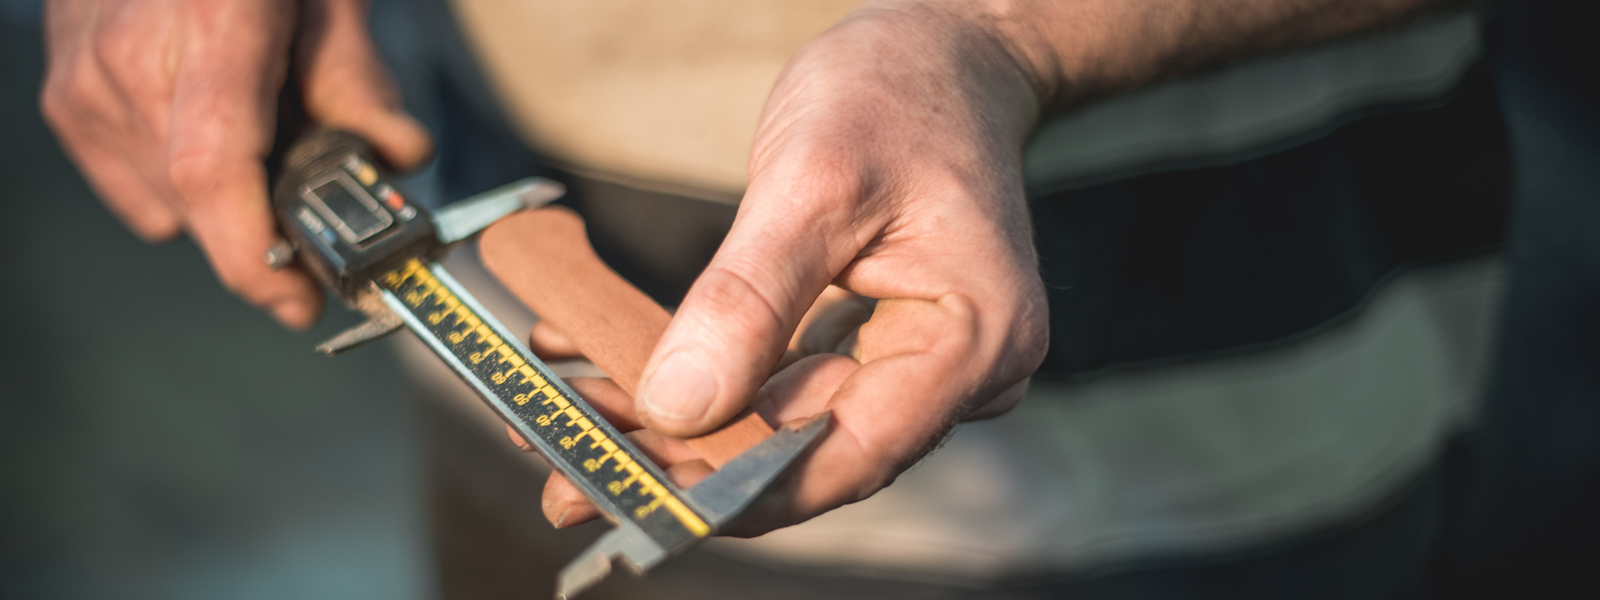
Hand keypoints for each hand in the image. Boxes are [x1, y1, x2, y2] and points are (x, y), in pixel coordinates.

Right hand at [41, 0, 430, 328]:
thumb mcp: (327, 0)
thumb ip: (360, 81)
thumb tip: (402, 158)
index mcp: (208, 28)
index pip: (213, 171)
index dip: (251, 256)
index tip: (296, 299)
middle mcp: (129, 61)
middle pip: (197, 204)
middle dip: (263, 229)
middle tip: (314, 208)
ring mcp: (85, 81)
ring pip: (165, 209)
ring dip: (223, 206)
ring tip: (256, 140)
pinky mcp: (64, 98)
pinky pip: (133, 191)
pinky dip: (179, 187)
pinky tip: (209, 133)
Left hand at [628, 1, 1048, 533]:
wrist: (941, 53)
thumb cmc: (898, 95)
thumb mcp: (812, 181)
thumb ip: (748, 300)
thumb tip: (680, 407)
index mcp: (974, 339)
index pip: (854, 452)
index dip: (748, 489)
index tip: (650, 497)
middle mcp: (961, 372)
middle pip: (814, 449)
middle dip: (694, 460)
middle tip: (579, 466)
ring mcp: (920, 363)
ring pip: (790, 423)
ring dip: (687, 427)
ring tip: (579, 420)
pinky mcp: (878, 345)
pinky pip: (788, 383)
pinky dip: (712, 380)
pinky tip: (622, 373)